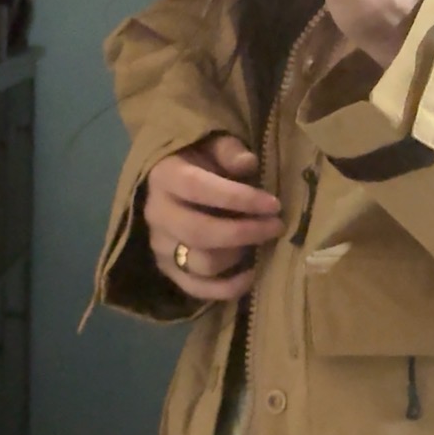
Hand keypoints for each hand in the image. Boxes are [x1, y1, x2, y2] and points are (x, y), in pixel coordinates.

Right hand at [144, 134, 283, 302]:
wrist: (172, 181)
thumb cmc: (199, 160)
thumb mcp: (212, 145)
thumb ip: (229, 151)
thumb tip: (247, 163)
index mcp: (165, 177)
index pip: (199, 189)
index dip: (239, 198)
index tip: (274, 204)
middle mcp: (157, 214)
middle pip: (200, 233)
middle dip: (245, 232)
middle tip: (276, 225)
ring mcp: (160, 246)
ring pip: (201, 263)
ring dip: (238, 255)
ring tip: (261, 241)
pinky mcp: (169, 270)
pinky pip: (197, 289)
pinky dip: (227, 288)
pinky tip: (252, 274)